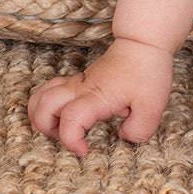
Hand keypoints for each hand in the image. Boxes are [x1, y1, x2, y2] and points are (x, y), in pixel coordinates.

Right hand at [28, 37, 177, 156]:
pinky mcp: (76, 80)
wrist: (143, 43)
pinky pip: (49, 91)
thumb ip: (139, 129)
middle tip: (70, 139)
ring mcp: (75, 83)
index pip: (70, 120)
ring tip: (62, 129)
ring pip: (40, 97)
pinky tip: (64, 114)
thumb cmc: (147, 72)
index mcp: (97, 97)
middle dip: (47, 130)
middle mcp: (80, 89)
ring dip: (42, 117)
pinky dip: (47, 106)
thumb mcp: (153, 107)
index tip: (85, 150)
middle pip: (43, 107)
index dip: (71, 141)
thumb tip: (123, 136)